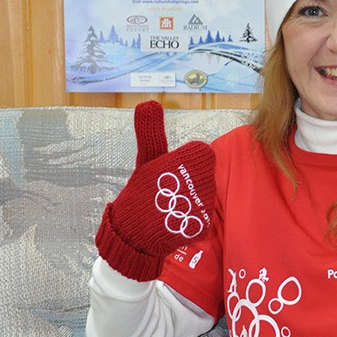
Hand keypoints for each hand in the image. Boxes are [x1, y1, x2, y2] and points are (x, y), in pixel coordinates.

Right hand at [95, 101, 215, 280]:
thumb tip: (148, 102)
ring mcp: (202, 203)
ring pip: (206, 196)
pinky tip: (175, 220)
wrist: (130, 233)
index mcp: (187, 159)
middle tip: (168, 191)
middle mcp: (198, 179)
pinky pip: (204, 217)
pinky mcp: (202, 225)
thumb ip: (151, 131)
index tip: (169, 172)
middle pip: (206, 175)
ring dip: (190, 200)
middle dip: (189, 182)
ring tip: (169, 206)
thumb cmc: (140, 192)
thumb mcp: (146, 159)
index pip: (204, 153)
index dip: (186, 162)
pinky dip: (191, 220)